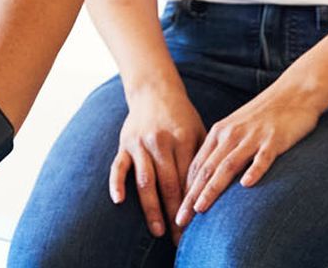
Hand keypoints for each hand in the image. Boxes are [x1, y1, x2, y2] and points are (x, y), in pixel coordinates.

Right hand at [110, 82, 205, 242]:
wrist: (154, 90)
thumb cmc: (182, 116)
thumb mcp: (199, 132)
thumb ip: (203, 159)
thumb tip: (210, 193)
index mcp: (183, 139)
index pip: (189, 180)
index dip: (192, 205)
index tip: (197, 227)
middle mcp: (161, 142)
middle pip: (168, 185)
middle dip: (175, 214)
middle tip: (179, 237)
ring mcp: (140, 144)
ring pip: (145, 181)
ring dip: (152, 208)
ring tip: (158, 230)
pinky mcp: (124, 144)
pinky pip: (118, 166)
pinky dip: (117, 183)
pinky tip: (119, 201)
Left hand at [175, 88, 321, 231]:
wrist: (293, 92)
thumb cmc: (264, 116)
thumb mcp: (236, 130)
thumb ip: (222, 151)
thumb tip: (207, 179)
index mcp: (219, 134)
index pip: (196, 167)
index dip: (184, 191)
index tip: (177, 214)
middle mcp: (231, 135)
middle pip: (206, 169)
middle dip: (190, 197)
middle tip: (179, 221)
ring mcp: (252, 137)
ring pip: (227, 165)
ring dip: (212, 189)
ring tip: (200, 209)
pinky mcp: (274, 139)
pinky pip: (262, 157)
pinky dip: (254, 171)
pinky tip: (247, 186)